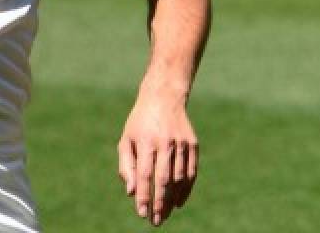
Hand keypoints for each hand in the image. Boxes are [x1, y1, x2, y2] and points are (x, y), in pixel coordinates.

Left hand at [117, 93, 198, 225]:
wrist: (163, 98)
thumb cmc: (140, 123)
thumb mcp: (126, 140)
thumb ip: (127, 166)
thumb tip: (131, 193)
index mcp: (146, 141)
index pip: (145, 174)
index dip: (144, 196)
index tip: (142, 213)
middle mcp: (165, 142)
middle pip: (164, 179)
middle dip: (160, 203)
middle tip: (156, 221)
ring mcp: (181, 143)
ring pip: (179, 178)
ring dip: (173, 199)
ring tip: (165, 214)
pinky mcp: (193, 144)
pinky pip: (191, 172)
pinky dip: (186, 189)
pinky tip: (178, 202)